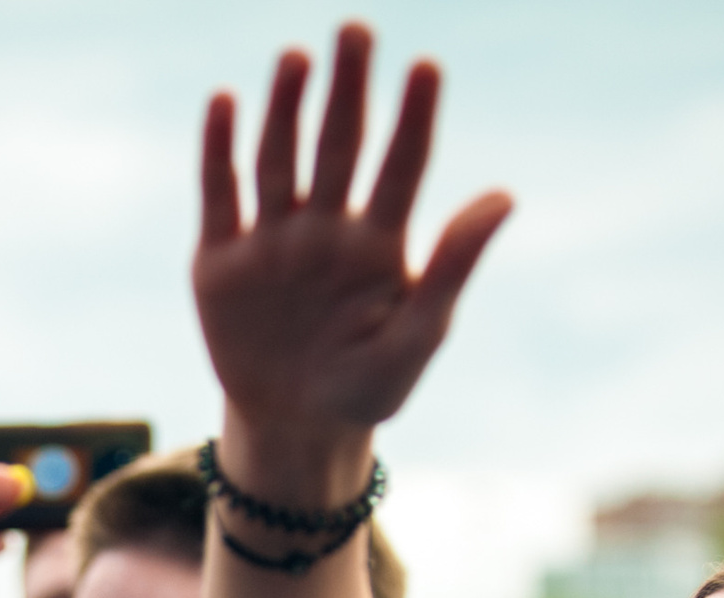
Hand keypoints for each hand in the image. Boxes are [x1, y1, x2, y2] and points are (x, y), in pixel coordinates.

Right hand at [196, 25, 511, 461]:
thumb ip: (452, 265)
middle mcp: (327, 226)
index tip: (427, 66)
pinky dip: (219, 150)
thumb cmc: (367, 386)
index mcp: (380, 241)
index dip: (414, 117)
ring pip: (280, 158)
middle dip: (348, 89)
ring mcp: (272, 239)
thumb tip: (505, 195)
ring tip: (295, 58)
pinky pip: (220, 195)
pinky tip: (226, 101)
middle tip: (356, 29)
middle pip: (340, 144)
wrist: (294, 431)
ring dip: (286, 108)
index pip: (403, 164)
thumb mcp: (419, 336)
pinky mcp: (220, 261)